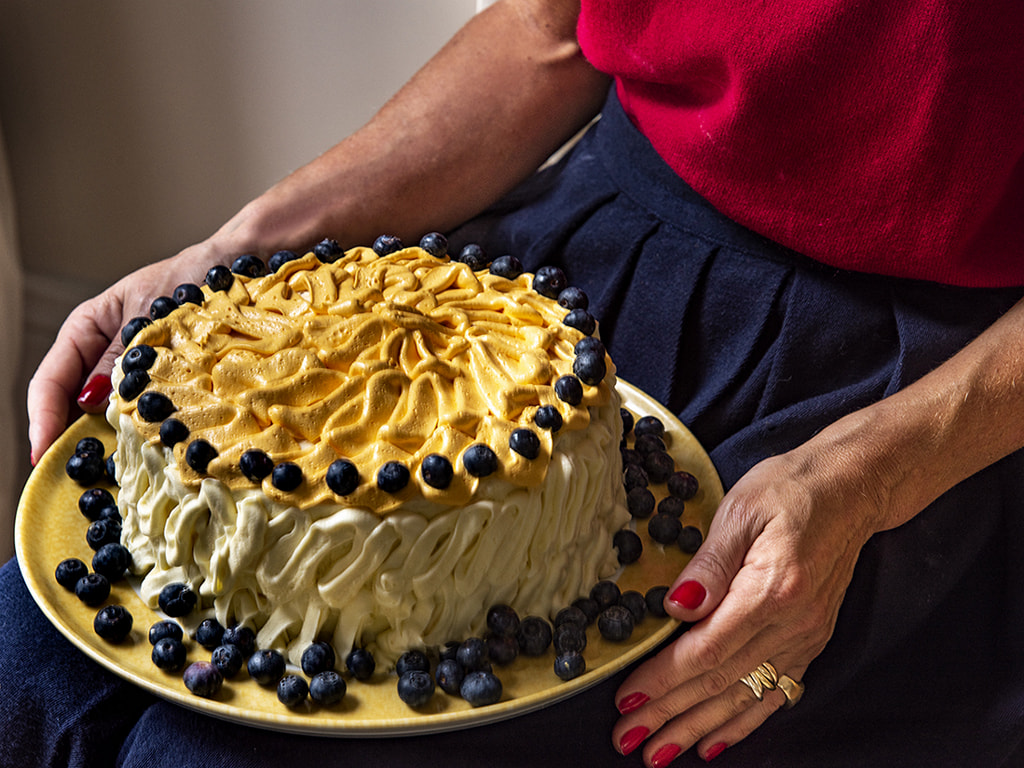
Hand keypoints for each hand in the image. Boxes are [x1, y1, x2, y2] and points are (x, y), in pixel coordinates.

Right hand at [26, 240, 229, 463]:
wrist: (240, 266)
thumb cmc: (194, 276)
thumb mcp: (149, 313)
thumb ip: (121, 356)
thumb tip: (90, 402)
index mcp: (88, 328)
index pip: (52, 379)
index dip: (43, 418)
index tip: (42, 452)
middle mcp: (107, 353)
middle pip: (74, 404)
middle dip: (73, 440)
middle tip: (75, 477)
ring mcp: (137, 371)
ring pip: (110, 414)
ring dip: (110, 442)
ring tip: (109, 474)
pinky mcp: (169, 384)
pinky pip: (149, 414)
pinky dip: (146, 435)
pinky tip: (151, 455)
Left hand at [611, 442, 886, 764]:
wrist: (852, 489)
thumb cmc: (791, 489)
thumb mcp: (741, 508)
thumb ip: (709, 562)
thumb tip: (677, 607)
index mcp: (771, 590)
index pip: (706, 649)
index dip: (663, 680)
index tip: (627, 701)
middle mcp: (793, 623)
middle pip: (720, 682)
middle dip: (670, 715)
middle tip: (629, 739)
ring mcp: (806, 637)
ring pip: (745, 696)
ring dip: (699, 728)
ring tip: (661, 753)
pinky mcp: (811, 640)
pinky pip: (774, 693)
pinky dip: (743, 722)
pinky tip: (715, 742)